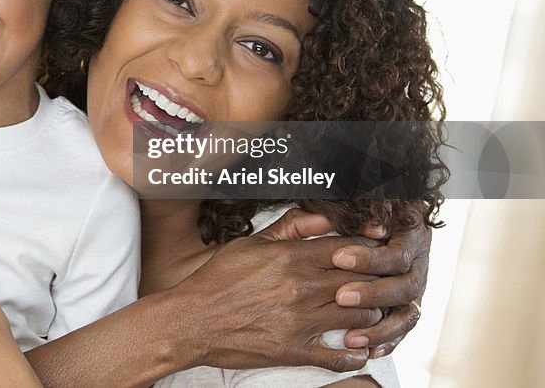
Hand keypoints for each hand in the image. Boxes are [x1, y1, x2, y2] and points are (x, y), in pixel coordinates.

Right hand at [168, 208, 383, 372]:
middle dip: (377, 281)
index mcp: (292, 258)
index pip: (350, 249)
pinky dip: (356, 354)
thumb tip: (324, 216)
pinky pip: (341, 357)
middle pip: (363, 281)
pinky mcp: (295, 350)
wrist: (193, 319)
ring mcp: (301, 321)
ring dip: (371, 315)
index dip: (371, 250)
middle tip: (382, 283)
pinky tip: (357, 348)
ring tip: (369, 313)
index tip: (378, 253)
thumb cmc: (219, 279)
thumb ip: (291, 227)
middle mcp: (302, 288)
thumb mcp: (251, 243)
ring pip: (361, 317)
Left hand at [333, 205, 430, 357]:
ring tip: (350, 337)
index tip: (337, 257)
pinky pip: (403, 331)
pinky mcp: (408, 309)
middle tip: (340, 296)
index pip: (394, 254)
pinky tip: (368, 352)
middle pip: (403, 286)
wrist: (395, 220)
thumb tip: (328, 218)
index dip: (368, 258)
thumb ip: (347, 215)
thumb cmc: (373, 212)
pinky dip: (387, 341)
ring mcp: (415, 291)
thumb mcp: (363, 209)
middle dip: (371, 293)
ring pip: (406, 314)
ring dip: (379, 327)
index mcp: (409, 239)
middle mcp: (417, 267)